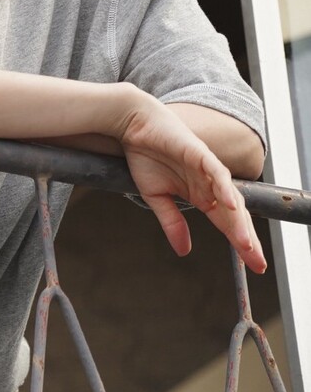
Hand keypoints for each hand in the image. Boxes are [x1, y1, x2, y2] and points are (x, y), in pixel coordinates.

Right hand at [114, 91, 266, 272]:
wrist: (133, 126)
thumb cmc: (145, 156)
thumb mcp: (156, 198)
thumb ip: (172, 222)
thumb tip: (184, 250)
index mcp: (202, 195)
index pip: (227, 224)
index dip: (240, 243)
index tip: (251, 266)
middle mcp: (210, 185)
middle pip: (235, 216)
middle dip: (247, 240)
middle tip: (258, 264)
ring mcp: (207, 170)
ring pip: (230, 199)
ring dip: (239, 222)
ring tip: (246, 245)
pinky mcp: (200, 154)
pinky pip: (216, 173)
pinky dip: (224, 189)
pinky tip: (231, 206)